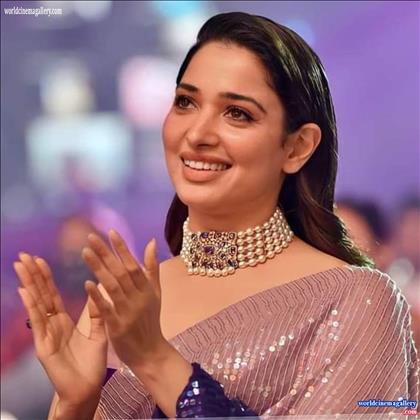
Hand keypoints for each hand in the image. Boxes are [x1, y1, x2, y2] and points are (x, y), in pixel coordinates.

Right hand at [14, 254, 106, 405]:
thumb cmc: (92, 363)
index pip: (51, 294)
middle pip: (41, 295)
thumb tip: (99, 288)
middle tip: (23, 256)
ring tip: (21, 265)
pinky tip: (26, 291)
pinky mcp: (44, 347)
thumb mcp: (98, 331)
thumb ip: (97, 311)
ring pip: (36, 304)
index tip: (40, 259)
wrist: (89, 388)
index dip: (46, 277)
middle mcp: (51, 325)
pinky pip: (38, 324)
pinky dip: (32, 306)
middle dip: (33, 275)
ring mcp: (46, 335)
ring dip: (29, 284)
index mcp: (63, 321)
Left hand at [81, 230, 166, 370]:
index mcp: (147, 289)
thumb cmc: (151, 321)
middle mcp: (139, 297)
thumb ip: (152, 268)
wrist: (150, 353)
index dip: (122, 248)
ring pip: (113, 286)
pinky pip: (106, 309)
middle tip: (90, 237)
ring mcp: (128, 312)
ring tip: (85, 252)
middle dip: (106, 254)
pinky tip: (86, 283)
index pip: (133, 264)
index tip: (110, 231)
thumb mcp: (156, 293)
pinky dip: (97, 296)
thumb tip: (151, 242)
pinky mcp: (117, 326)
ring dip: (98, 268)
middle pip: (121, 272)